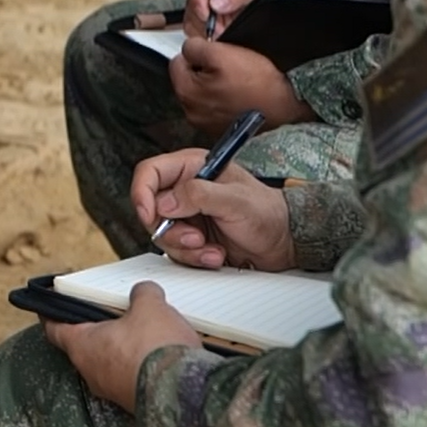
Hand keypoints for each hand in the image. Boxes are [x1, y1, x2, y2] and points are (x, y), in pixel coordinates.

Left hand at [41, 283, 201, 412]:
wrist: (182, 394)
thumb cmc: (154, 348)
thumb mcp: (149, 307)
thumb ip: (142, 294)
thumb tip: (144, 292)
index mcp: (83, 346)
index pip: (55, 329)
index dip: (50, 315)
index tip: (47, 307)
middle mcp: (92, 372)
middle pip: (85, 345)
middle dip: (97, 328)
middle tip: (110, 312)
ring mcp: (112, 390)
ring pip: (108, 362)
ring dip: (120, 347)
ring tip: (142, 330)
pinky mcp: (133, 401)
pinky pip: (129, 376)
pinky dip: (138, 363)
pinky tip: (157, 352)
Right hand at [130, 148, 294, 271]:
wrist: (284, 242)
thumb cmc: (268, 212)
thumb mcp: (236, 200)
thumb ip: (199, 195)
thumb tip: (165, 201)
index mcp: (192, 167)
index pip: (150, 172)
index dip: (142, 193)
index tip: (149, 215)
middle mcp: (185, 189)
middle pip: (151, 208)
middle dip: (170, 230)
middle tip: (195, 237)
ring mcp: (187, 215)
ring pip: (162, 234)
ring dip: (185, 247)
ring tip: (211, 249)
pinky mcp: (192, 237)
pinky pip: (176, 251)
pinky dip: (194, 258)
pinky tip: (216, 255)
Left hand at [168, 36, 313, 133]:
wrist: (286, 108)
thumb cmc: (256, 81)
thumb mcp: (222, 53)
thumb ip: (195, 47)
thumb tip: (188, 49)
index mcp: (186, 92)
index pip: (178, 62)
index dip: (196, 54)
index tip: (214, 54)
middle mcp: (191, 112)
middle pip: (189, 79)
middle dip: (203, 71)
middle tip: (228, 67)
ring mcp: (206, 124)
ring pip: (202, 93)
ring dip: (213, 86)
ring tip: (237, 82)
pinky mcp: (221, 130)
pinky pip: (216, 108)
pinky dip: (224, 101)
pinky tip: (240, 96)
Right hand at [183, 0, 279, 33]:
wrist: (280, 11)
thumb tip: (216, 1)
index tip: (208, 12)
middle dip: (204, 18)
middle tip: (220, 27)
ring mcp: (207, 2)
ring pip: (190, 16)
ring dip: (204, 29)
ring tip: (224, 32)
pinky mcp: (207, 18)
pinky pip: (194, 29)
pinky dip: (205, 36)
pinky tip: (221, 36)